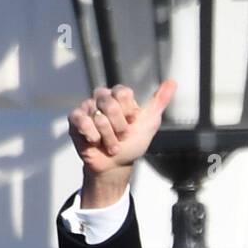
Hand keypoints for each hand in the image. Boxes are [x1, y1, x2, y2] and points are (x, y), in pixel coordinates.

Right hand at [68, 80, 176, 205]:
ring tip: (110, 143)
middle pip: (110, 105)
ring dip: (109, 139)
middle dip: (120, 128)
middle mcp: (102, 98)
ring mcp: (87, 108)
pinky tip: (95, 142)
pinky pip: (82, 122)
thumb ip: (159, 102)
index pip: (123, 93)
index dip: (129, 112)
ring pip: (99, 119)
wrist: (117, 165)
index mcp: (119, 96)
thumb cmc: (133, 143)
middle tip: (121, 136)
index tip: (132, 122)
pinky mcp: (74, 119)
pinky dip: (93, 137)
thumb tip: (172, 83)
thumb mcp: (150, 123)